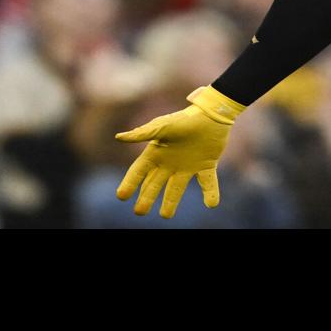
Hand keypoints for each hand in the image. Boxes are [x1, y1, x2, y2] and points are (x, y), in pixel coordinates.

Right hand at [114, 86, 246, 217]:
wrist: (210, 114)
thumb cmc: (184, 119)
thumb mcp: (162, 126)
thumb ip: (142, 133)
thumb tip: (118, 138)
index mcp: (156, 153)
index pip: (139, 171)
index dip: (130, 183)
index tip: (121, 196)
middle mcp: (169, 162)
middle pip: (154, 184)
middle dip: (146, 198)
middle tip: (140, 212)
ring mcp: (187, 166)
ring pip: (177, 188)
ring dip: (171, 202)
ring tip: (165, 216)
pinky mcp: (206, 165)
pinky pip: (207, 182)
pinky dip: (210, 193)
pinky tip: (211, 204)